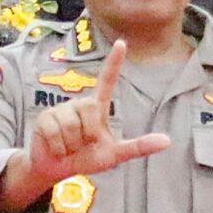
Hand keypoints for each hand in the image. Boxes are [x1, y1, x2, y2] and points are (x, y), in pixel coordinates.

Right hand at [0, 39, 170, 212]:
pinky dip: (59, 147)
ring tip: (68, 147)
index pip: (107, 80)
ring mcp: (60, 109)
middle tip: (82, 144)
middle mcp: (79, 104)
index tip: (121, 43)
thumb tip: (167, 141)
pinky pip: (55, 132)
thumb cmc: (86, 159)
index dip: (114, 62)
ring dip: (72, 144)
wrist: (56, 169)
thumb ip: (138, 147)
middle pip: (90, 107)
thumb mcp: (114, 155)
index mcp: (97, 108)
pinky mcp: (45, 118)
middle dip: (88, 133)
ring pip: (71, 123)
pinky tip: (56, 149)